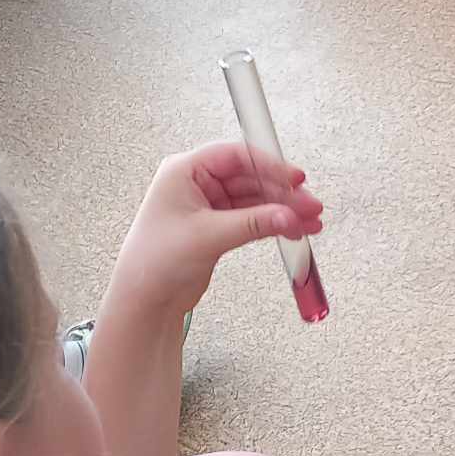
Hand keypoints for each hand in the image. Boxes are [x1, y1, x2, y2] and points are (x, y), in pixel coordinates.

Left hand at [109, 141, 323, 315]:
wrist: (145, 299)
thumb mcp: (207, 236)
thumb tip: (288, 216)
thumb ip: (252, 224)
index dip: (268, 165)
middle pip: (251, 178)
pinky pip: (253, 219)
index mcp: (185, 171)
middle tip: (309, 207)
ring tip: (309, 223)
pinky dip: (274, 224)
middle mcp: (197, 184)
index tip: (295, 178)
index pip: (235, 156)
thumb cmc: (154, 261)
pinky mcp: (218, 228)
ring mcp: (209, 206)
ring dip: (283, 211)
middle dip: (282, 193)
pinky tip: (294, 231)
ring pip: (256, 200)